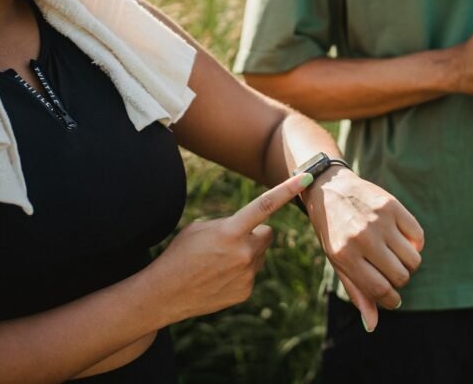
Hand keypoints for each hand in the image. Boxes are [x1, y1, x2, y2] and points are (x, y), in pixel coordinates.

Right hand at [145, 173, 312, 323]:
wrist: (165, 293)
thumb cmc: (181, 254)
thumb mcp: (200, 228)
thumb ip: (231, 223)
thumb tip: (255, 228)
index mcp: (231, 230)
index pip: (265, 205)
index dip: (287, 190)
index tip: (307, 178)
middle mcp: (244, 252)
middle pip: (268, 233)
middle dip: (255, 233)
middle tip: (230, 241)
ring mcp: (247, 274)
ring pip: (260, 254)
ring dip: (246, 254)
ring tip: (218, 262)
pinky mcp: (246, 290)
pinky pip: (252, 273)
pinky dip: (240, 273)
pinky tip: (218, 278)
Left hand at [303, 167, 424, 331]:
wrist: (330, 190)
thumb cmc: (334, 232)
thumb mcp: (338, 262)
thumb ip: (357, 292)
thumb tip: (372, 326)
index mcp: (346, 256)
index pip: (381, 290)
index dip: (392, 300)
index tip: (393, 298)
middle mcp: (363, 238)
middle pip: (400, 276)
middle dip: (400, 280)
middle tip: (390, 271)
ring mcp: (379, 221)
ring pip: (413, 259)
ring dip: (409, 263)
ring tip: (396, 256)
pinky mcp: (392, 206)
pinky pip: (418, 236)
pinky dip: (415, 243)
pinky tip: (403, 240)